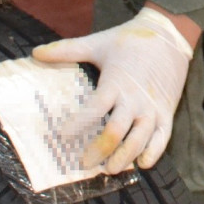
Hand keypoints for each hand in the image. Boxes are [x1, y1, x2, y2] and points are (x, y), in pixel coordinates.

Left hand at [32, 7, 194, 174]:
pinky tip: (143, 164)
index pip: (95, 108)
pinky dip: (154, 152)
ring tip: (110, 169)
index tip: (62, 136)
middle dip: (99, 150)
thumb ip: (66, 50)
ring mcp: (152, 107)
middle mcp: (134, 98)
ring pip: (139, 139)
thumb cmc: (130, 40)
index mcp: (116, 82)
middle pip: (116, 131)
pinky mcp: (166, 112)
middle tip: (84, 163)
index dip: (79, 124)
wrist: (168, 34)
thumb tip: (35, 53)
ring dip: (125, 156)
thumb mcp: (97, 43)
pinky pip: (162, 137)